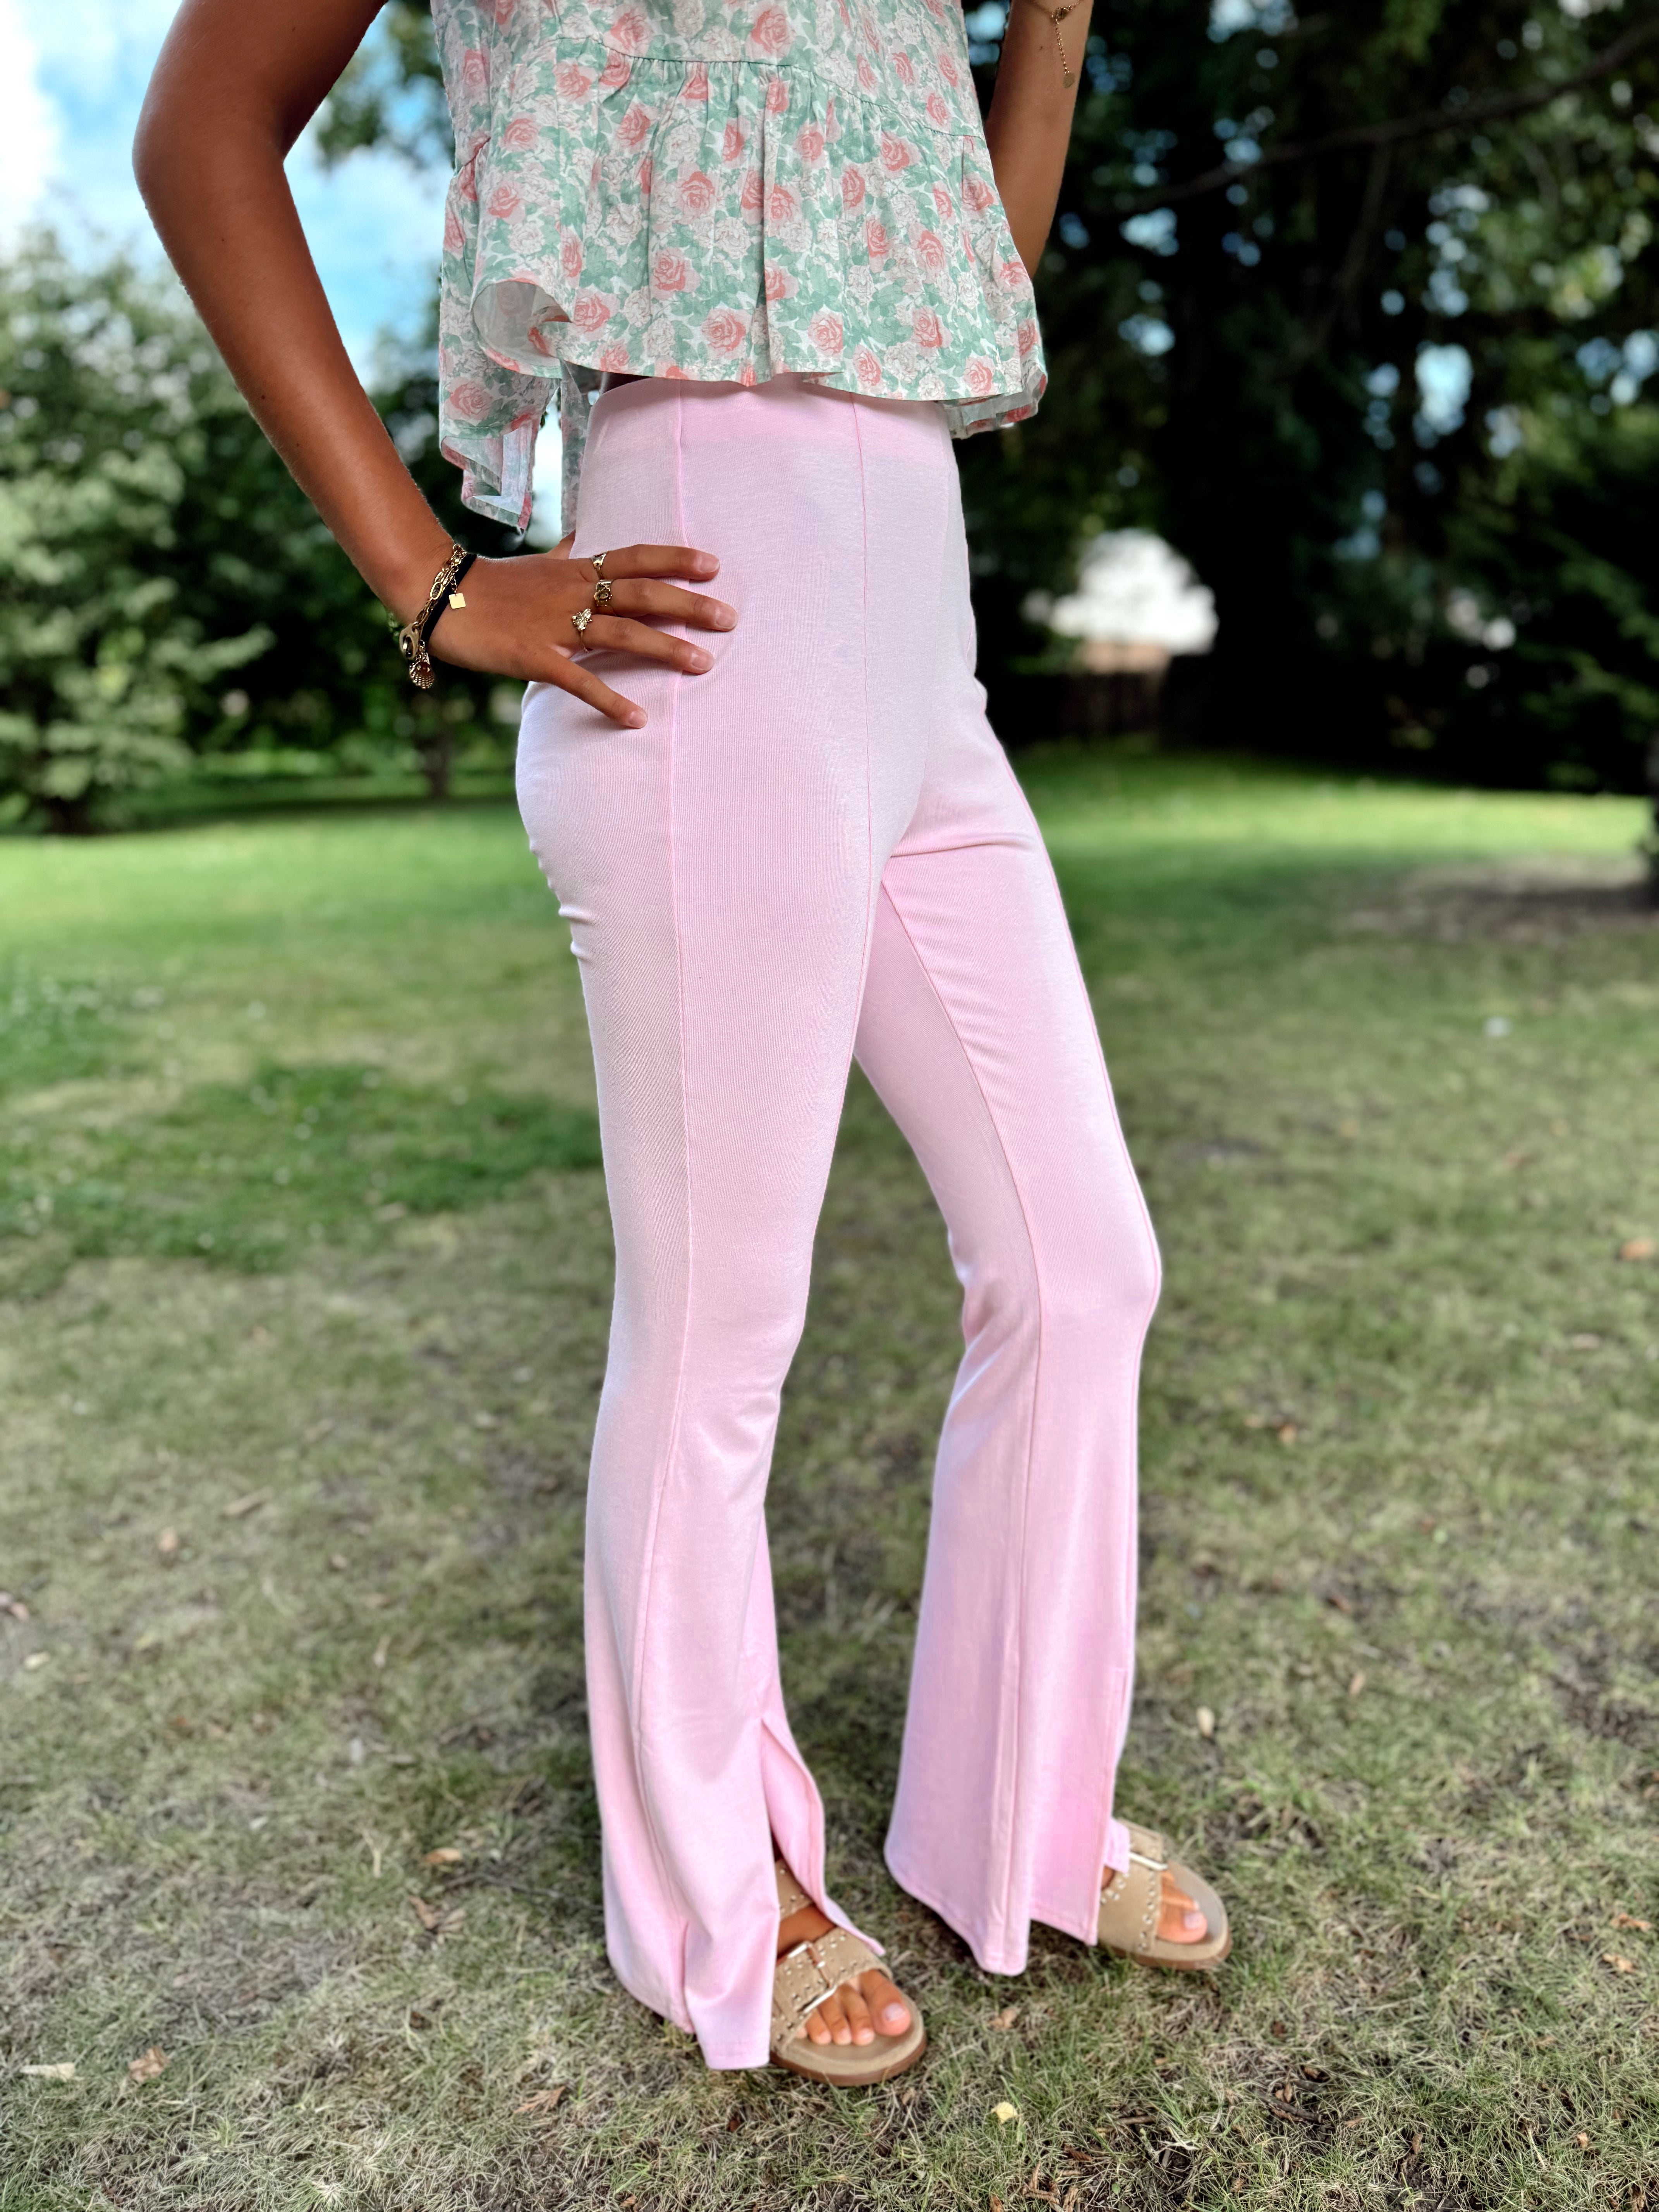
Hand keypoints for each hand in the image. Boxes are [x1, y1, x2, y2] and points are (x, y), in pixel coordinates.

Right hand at [426, 538, 736, 726]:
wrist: (437, 595)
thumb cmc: (490, 585)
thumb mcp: (536, 564)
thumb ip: (566, 553)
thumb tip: (584, 534)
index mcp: (575, 571)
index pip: (635, 558)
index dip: (675, 560)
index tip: (714, 565)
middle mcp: (573, 594)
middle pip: (641, 594)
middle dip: (688, 606)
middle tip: (729, 619)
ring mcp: (555, 625)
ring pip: (620, 634)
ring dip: (664, 649)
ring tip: (703, 665)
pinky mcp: (534, 658)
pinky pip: (579, 681)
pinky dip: (610, 699)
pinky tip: (637, 718)